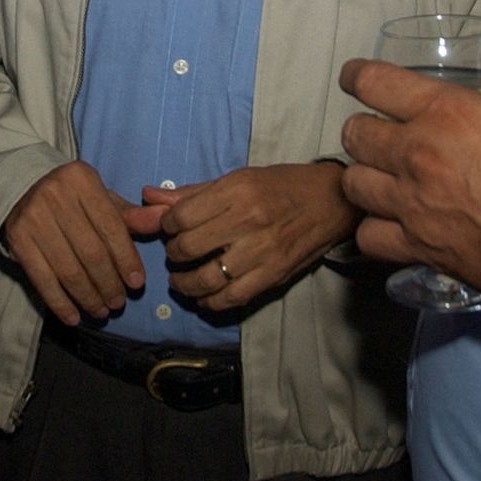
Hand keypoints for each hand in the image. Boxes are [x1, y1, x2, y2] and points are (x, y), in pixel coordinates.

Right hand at [2, 161, 148, 324]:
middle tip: (118, 303)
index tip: (137, 284)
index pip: (111, 227)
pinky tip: (73, 317)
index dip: (126, 259)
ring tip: (101, 311)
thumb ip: (131, 215)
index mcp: (82, 180)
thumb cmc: (73, 199)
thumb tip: (162, 219)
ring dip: (88, 297)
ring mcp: (33, 218)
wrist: (23, 189)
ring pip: (68, 269)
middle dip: (108, 283)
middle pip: (90, 252)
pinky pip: (42, 279)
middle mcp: (55, 195)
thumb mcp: (102, 199)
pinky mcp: (17, 239)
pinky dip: (60, 303)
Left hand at [135, 163, 358, 310]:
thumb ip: (191, 192)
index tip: (170, 227)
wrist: (333, 202)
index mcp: (238, 190)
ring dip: (184, 283)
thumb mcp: (238, 178)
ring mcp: (262, 251)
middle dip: (173, 254)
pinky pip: (231, 298)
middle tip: (176, 253)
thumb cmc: (283, 185)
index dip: (166, 225)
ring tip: (180, 278)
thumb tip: (147, 196)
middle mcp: (248, 220)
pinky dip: (210, 302)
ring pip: (205, 278)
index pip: (181, 216)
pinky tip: (203, 295)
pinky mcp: (273, 276)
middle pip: (188, 247)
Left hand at [338, 49, 480, 324]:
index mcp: (447, 112)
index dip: (357, 75)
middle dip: (363, 127)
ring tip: (383, 176)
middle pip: (354, 134)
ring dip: (364, 175)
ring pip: (353, 185)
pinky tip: (390, 223)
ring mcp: (414, 206)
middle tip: (381, 131)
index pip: (373, 83)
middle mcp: (418, 156)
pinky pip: (368, 237)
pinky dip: (373, 228)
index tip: (355, 77)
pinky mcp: (421, 249)